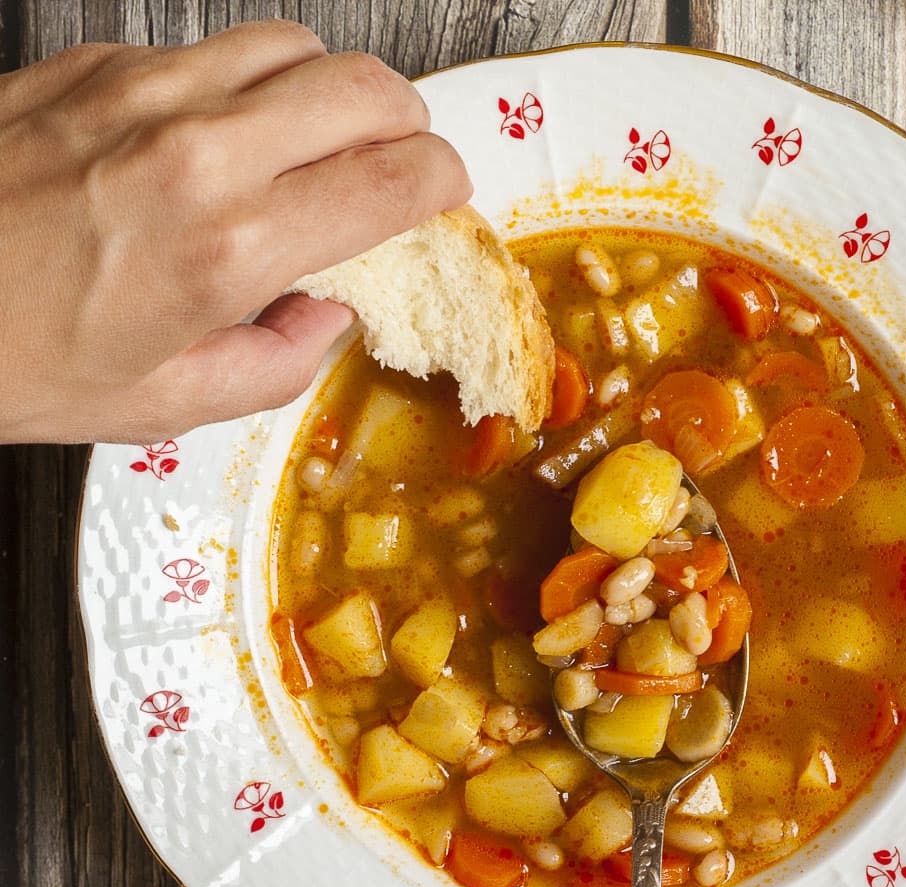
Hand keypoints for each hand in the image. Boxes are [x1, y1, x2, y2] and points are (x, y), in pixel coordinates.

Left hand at [0, 21, 469, 443]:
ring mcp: (142, 93)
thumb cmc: (14, 355)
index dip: (442, 181)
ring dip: (335, 90)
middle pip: (362, 87)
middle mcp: (196, 151)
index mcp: (228, 248)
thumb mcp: (170, 404)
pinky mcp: (97, 65)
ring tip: (327, 139)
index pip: (390, 179)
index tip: (446, 194)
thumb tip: (327, 317)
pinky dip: (251, 82)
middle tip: (405, 159)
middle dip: (409, 122)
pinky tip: (234, 130)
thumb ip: (280, 362)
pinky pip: (212, 48)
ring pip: (294, 46)